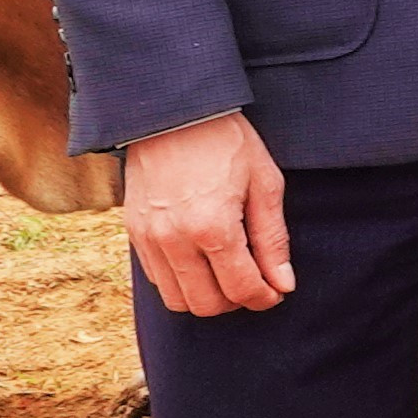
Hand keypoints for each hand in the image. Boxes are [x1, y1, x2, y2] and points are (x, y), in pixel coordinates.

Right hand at [123, 108, 291, 316]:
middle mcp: (174, 240)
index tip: (276, 292)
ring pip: (177, 300)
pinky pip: (157, 278)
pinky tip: (202, 261)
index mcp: (212, 227)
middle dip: (236, 302)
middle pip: (206, 305)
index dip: (264, 298)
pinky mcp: (134, 232)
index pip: (241, 289)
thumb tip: (283, 284)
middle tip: (254, 283)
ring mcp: (149, 238)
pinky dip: (181, 281)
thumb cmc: (226, 142)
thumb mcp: (265, 184)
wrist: (173, 113)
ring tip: (228, 274)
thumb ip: (273, 239)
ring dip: (206, 297)